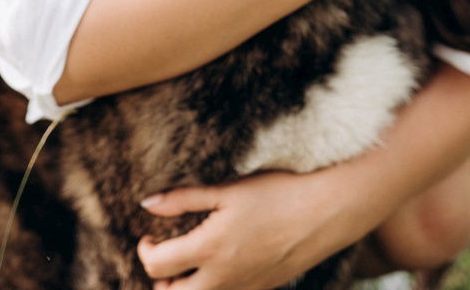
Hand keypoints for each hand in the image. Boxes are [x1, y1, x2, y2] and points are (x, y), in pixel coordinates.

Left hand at [137, 169, 356, 289]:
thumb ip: (183, 198)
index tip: (149, 235)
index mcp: (210, 249)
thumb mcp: (227, 189)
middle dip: (161, 281)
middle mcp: (223, 278)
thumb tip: (146, 203)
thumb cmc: (276, 192)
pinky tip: (220, 262)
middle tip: (165, 254)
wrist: (323, 212)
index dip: (145, 251)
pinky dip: (212, 287)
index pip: (157, 266)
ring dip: (185, 287)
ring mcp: (243, 289)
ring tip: (189, 260)